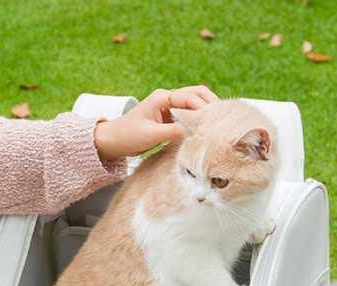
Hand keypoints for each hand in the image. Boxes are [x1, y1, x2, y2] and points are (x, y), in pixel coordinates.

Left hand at [94, 85, 218, 160]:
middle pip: (197, 94)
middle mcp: (167, 99)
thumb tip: (194, 132)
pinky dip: (199, 120)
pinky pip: (189, 115)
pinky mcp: (169, 118)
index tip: (215, 119)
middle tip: (224, 118)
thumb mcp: (151, 135)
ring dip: (206, 111)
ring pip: (195, 104)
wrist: (113, 141)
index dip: (205, 107)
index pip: (190, 97)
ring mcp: (169, 107)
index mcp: (162, 98)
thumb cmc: (128, 136)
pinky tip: (207, 129)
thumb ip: (173, 132)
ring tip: (219, 123)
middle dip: (211, 104)